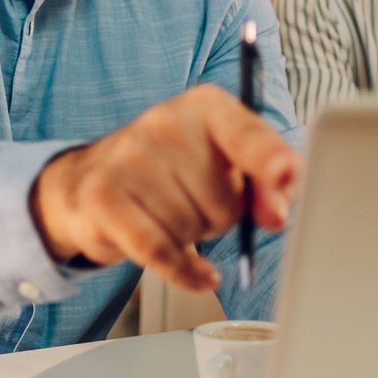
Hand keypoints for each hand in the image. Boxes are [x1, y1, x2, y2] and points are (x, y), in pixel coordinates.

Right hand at [28, 84, 297, 291]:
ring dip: (191, 238)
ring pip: (191, 228)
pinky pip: (158, 251)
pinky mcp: (101, 195)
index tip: (287, 173)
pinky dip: (183, 271)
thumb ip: (264, 183)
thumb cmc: (171, 172)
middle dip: (221, 217)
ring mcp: (128, 156)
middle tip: (198, 204)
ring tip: (173, 217)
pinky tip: (196, 272)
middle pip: (223, 200)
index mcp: (205, 106)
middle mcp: (164, 122)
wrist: (89, 180)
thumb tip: (276, 214)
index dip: (269, 157)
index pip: (245, 134)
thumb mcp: (224, 164)